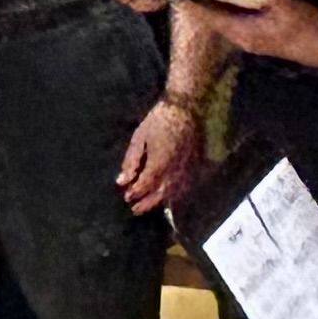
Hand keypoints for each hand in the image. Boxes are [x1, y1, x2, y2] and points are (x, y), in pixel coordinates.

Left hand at [116, 94, 202, 215]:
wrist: (185, 109)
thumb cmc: (158, 120)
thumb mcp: (139, 138)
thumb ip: (131, 162)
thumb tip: (121, 181)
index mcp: (159, 163)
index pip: (145, 186)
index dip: (135, 194)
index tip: (127, 197)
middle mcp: (175, 171)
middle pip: (160, 195)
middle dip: (146, 204)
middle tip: (135, 209)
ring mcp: (188, 170)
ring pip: (174, 194)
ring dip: (160, 202)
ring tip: (149, 205)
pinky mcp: (196, 167)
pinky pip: (186, 188)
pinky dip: (176, 196)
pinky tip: (168, 197)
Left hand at [212, 0, 317, 67]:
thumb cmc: (305, 25)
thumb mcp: (281, 1)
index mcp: (241, 32)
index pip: (207, 15)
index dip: (192, 0)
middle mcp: (241, 37)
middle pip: (213, 17)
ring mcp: (250, 38)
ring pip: (225, 18)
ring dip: (216, 2)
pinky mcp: (260, 35)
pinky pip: (236, 19)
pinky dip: (230, 6)